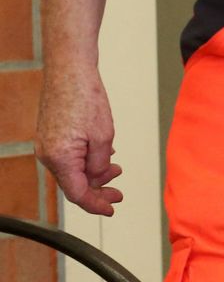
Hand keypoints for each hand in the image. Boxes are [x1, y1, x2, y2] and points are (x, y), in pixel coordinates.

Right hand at [37, 64, 122, 215]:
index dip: (96, 204)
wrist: (69, 71)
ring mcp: (46, 145)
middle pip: (74, 184)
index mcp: (60, 158)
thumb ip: (100, 165)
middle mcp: (48, 155)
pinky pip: (69, 157)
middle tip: (119, 194)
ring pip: (72, 170)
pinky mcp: (50, 136)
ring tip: (116, 169)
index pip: (77, 194)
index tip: (111, 209)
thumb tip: (96, 179)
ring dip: (95, 174)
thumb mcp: (103, 137)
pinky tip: (104, 157)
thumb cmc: (86, 99)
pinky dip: (86, 161)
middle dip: (98, 190)